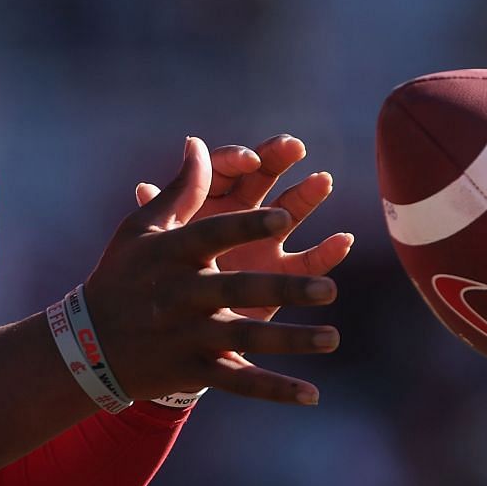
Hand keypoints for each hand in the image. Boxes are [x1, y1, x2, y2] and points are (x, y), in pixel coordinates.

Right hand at [80, 137, 338, 406]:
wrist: (88, 345)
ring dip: (290, 340)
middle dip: (283, 289)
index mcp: (169, 254)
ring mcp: (187, 335)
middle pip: (237, 288)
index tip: (283, 217)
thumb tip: (200, 143)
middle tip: (329, 289)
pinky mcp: (192, 368)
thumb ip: (181, 190)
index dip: (246, 226)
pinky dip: (274, 389)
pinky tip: (311, 395)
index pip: (212, 235)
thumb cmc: (122, 274)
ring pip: (245, 337)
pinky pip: (238, 382)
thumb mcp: (142, 229)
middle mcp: (180, 294)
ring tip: (333, 337)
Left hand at [135, 135, 353, 320]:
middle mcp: (236, 217)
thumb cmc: (159, 286)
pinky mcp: (280, 278)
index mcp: (204, 203)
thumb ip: (159, 221)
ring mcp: (262, 245)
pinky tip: (342, 241)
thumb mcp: (157, 252)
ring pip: (289, 212)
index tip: (250, 161)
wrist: (175, 337)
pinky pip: (308, 261)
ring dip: (308, 195)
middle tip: (295, 148)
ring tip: (322, 181)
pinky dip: (328, 252)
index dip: (237, 160)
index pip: (223, 168)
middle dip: (278, 159)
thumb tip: (144, 186)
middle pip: (262, 178)